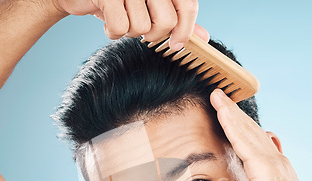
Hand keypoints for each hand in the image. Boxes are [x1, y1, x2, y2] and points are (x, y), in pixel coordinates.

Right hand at [51, 0, 197, 48]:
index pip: (187, 5)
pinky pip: (120, 27)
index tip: (176, 45)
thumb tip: (203, 37)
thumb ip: (177, 19)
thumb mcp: (151, 8)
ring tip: (121, 20)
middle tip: (141, 31)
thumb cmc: (119, 2)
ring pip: (142, 27)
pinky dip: (113, 33)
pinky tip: (108, 23)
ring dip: (129, 32)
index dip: (185, 30)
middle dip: (153, 35)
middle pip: (166, 22)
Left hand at [210, 89, 311, 180]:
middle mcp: (276, 162)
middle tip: (221, 98)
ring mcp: (271, 162)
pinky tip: (221, 108)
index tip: (232, 119)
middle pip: (252, 132)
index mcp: (276, 172)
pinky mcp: (263, 167)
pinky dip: (231, 122)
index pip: (257, 145)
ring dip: (230, 111)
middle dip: (236, 115)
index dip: (244, 131)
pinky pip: (242, 140)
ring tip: (217, 95)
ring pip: (246, 130)